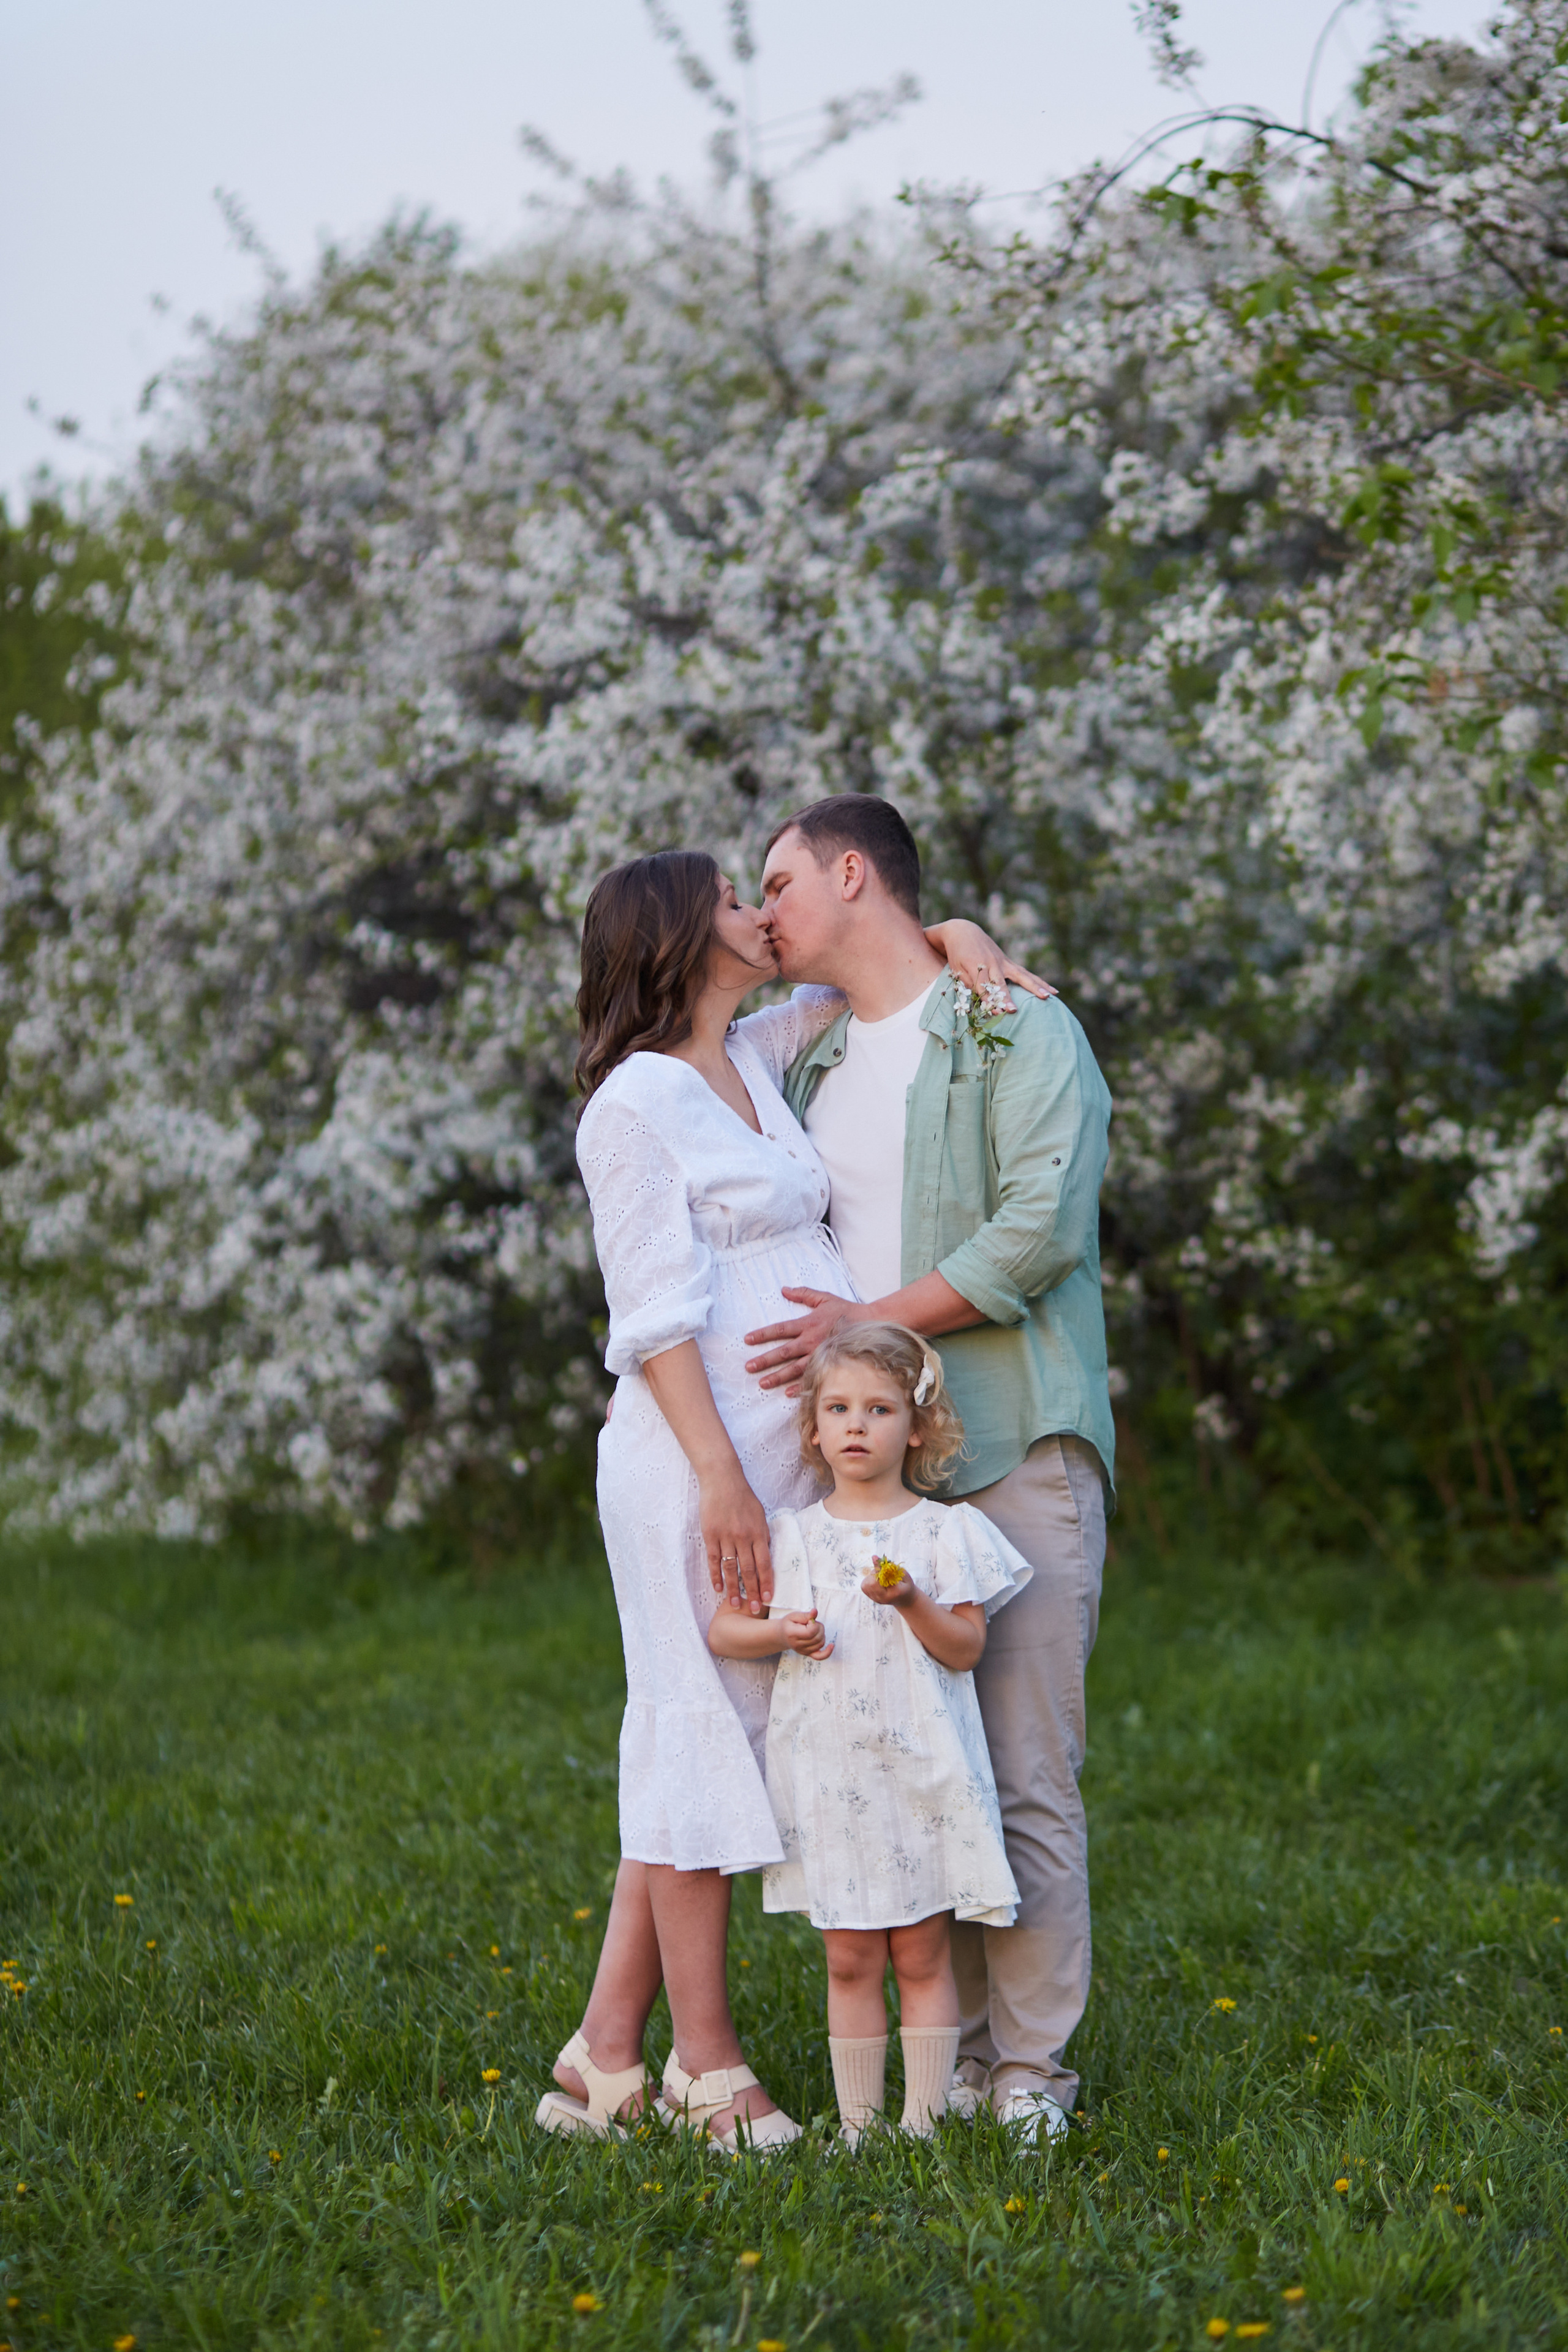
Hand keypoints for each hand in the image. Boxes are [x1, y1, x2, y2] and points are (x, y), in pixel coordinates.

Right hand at [698, 1461, 773, 1614]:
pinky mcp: (710, 1535)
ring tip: (735, 1605)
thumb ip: (763, 1536)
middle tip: (756, 1609)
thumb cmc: (743, 1497)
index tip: (770, 1598)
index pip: (765, 1563)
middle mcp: (743, 1537)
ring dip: (734, 1589)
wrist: (723, 1480)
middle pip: (749, 1570)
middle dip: (753, 1592)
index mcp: (758, 1532)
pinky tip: (718, 1588)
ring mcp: (726, 1537)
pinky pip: (714, 1560)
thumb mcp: (760, 1515)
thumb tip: (766, 1555)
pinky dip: (716, 1576)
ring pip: (730, 1569)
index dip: (767, 1582)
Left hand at [744, 1287, 861, 1393]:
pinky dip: (800, 1386)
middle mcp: (811, 1340)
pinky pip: (812, 1377)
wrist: (872, 1324)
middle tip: (748, 1367)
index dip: (763, 1334)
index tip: (747, 1340)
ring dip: (777, 1377)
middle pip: (783, 1352)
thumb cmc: (846, 1311)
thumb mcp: (824, 1298)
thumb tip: (784, 1289)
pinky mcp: (829, 1365)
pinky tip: (788, 1393)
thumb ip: (803, 1294)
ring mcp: (820, 1355)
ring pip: (795, 1368)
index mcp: (808, 1323)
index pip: (780, 1329)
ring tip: (762, 1384)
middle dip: (764, 1360)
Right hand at [777, 1608, 833, 1658]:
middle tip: (812, 1623)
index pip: (811, 1632)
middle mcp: (797, 1645)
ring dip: (821, 1634)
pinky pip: (819, 1656)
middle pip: (817, 1637)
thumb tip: (815, 1612)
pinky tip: (832, 1645)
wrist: (782, 1635)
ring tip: (813, 1629)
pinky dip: (827, 1652)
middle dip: (819, 1627)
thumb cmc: (788, 1624)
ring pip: (820, 1643)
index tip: (809, 1620)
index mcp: (792, 1634)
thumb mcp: (794, 1616)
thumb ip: (805, 1615)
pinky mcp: (807, 1654)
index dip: (814, 1624)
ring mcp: (803, 1651)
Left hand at [861, 1570, 914, 1609]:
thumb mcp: (901, 1573)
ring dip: (871, 1577)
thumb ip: (888, 1566)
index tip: (884, 1567)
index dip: (878, 1571)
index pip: (877, 1582)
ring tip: (882, 1577)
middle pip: (868, 1584)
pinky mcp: (872, 1598)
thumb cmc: (906, 1584)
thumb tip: (874, 1557)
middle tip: (883, 1573)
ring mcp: (876, 1600)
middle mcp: (882, 1599)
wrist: (906, 1599)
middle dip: (874, 1574)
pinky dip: (870, 1581)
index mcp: (892, 1594)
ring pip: (865, 1585)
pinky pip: (864, 1587)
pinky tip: (878, 1581)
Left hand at [928, 917, 1056, 1008]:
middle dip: (1007, 998)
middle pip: (1000, 983)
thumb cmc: (957, 955)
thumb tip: (978, 1000)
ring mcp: (1003, 962)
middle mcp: (992, 963)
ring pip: (1021, 977)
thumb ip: (967, 983)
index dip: (988, 1001)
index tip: (994, 1013)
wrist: (964, 932)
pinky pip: (1027, 974)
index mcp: (976, 965)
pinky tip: (1053, 992)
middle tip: (1013, 1010)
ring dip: (1034, 988)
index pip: (982, 988)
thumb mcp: (956, 970)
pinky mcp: (1010, 963)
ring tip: (1046, 997)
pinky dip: (1039, 983)